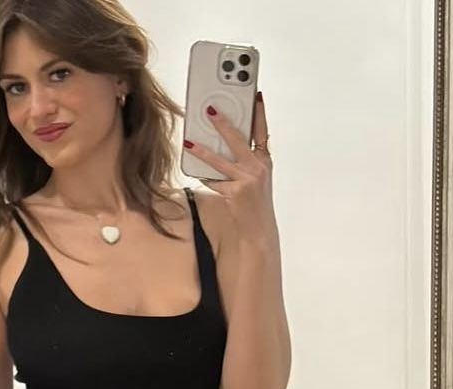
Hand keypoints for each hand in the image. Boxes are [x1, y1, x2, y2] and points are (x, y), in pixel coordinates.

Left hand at [184, 92, 276, 244]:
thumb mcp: (257, 179)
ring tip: (189, 142)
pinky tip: (193, 170)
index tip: (255, 95)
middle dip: (223, 123)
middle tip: (210, 110)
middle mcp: (257, 167)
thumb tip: (222, 148)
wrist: (259, 229)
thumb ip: (246, 162)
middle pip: (238, 139)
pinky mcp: (235, 192)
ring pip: (220, 160)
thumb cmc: (255, 204)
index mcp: (264, 160)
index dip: (259, 113)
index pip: (262, 131)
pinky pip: (214, 181)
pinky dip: (203, 176)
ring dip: (202, 151)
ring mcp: (246, 179)